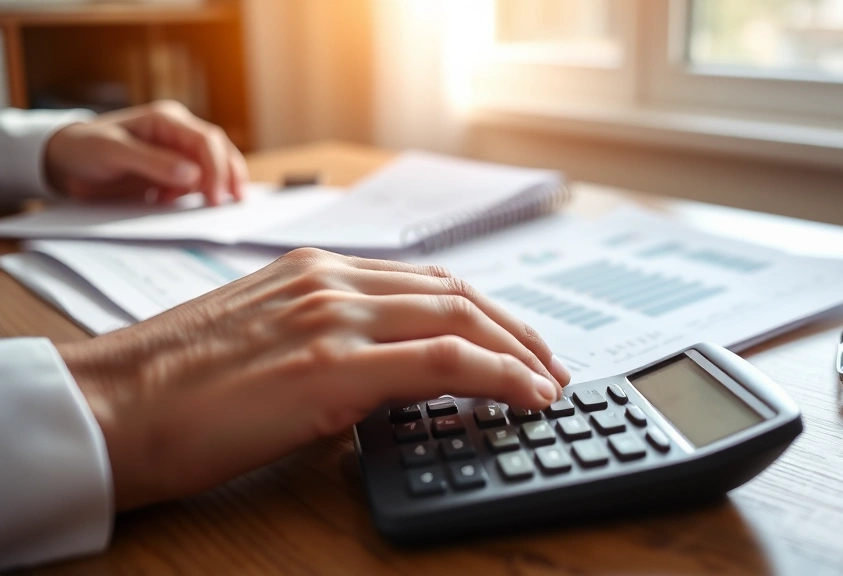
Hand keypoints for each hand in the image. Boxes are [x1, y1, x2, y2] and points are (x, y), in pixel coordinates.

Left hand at [44, 100, 247, 205]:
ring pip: (213, 167)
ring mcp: (177, 151)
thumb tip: (193, 173)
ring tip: (204, 206)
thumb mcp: (113, 153)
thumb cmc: (85, 149)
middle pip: (219, 151)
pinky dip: (193, 195)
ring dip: (214, 186)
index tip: (215, 197)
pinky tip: (169, 203)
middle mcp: (178, 132)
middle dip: (229, 176)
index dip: (217, 168)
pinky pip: (197, 182)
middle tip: (231, 203)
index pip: (207, 140)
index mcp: (167, 119)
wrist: (64, 163)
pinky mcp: (172, 171)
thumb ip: (153, 162)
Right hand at [56, 248, 570, 510]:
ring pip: (460, 318)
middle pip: (456, 293)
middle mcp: (333, 282)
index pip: (426, 280)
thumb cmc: (179, 383)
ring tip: (548, 381)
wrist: (118, 406)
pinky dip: (498, 373)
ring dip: (517, 349)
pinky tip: (526, 394)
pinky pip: (443, 360)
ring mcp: (336, 319)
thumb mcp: (267, 336)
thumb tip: (387, 373)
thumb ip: (331, 338)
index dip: (482, 309)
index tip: (512, 338)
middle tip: (548, 362)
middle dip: (513, 328)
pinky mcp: (335, 367)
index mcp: (316, 270)